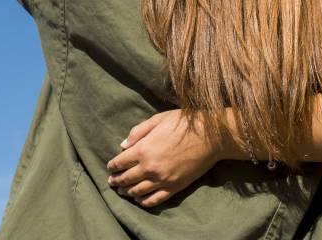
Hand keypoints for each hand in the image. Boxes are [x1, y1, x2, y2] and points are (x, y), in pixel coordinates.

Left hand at [105, 109, 221, 208]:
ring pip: (137, 191)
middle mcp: (149, 167)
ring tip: (122, 190)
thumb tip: (123, 145)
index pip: (120, 162)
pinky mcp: (174, 188)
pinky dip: (143, 201)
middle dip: (116, 180)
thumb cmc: (184, 123)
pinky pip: (154, 200)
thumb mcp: (158, 119)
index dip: (113, 165)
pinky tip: (139, 199)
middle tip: (112, 181)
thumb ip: (138, 132)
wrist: (210, 137)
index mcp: (143, 149)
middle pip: (126, 179)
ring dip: (127, 192)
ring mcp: (161, 180)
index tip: (111, 167)